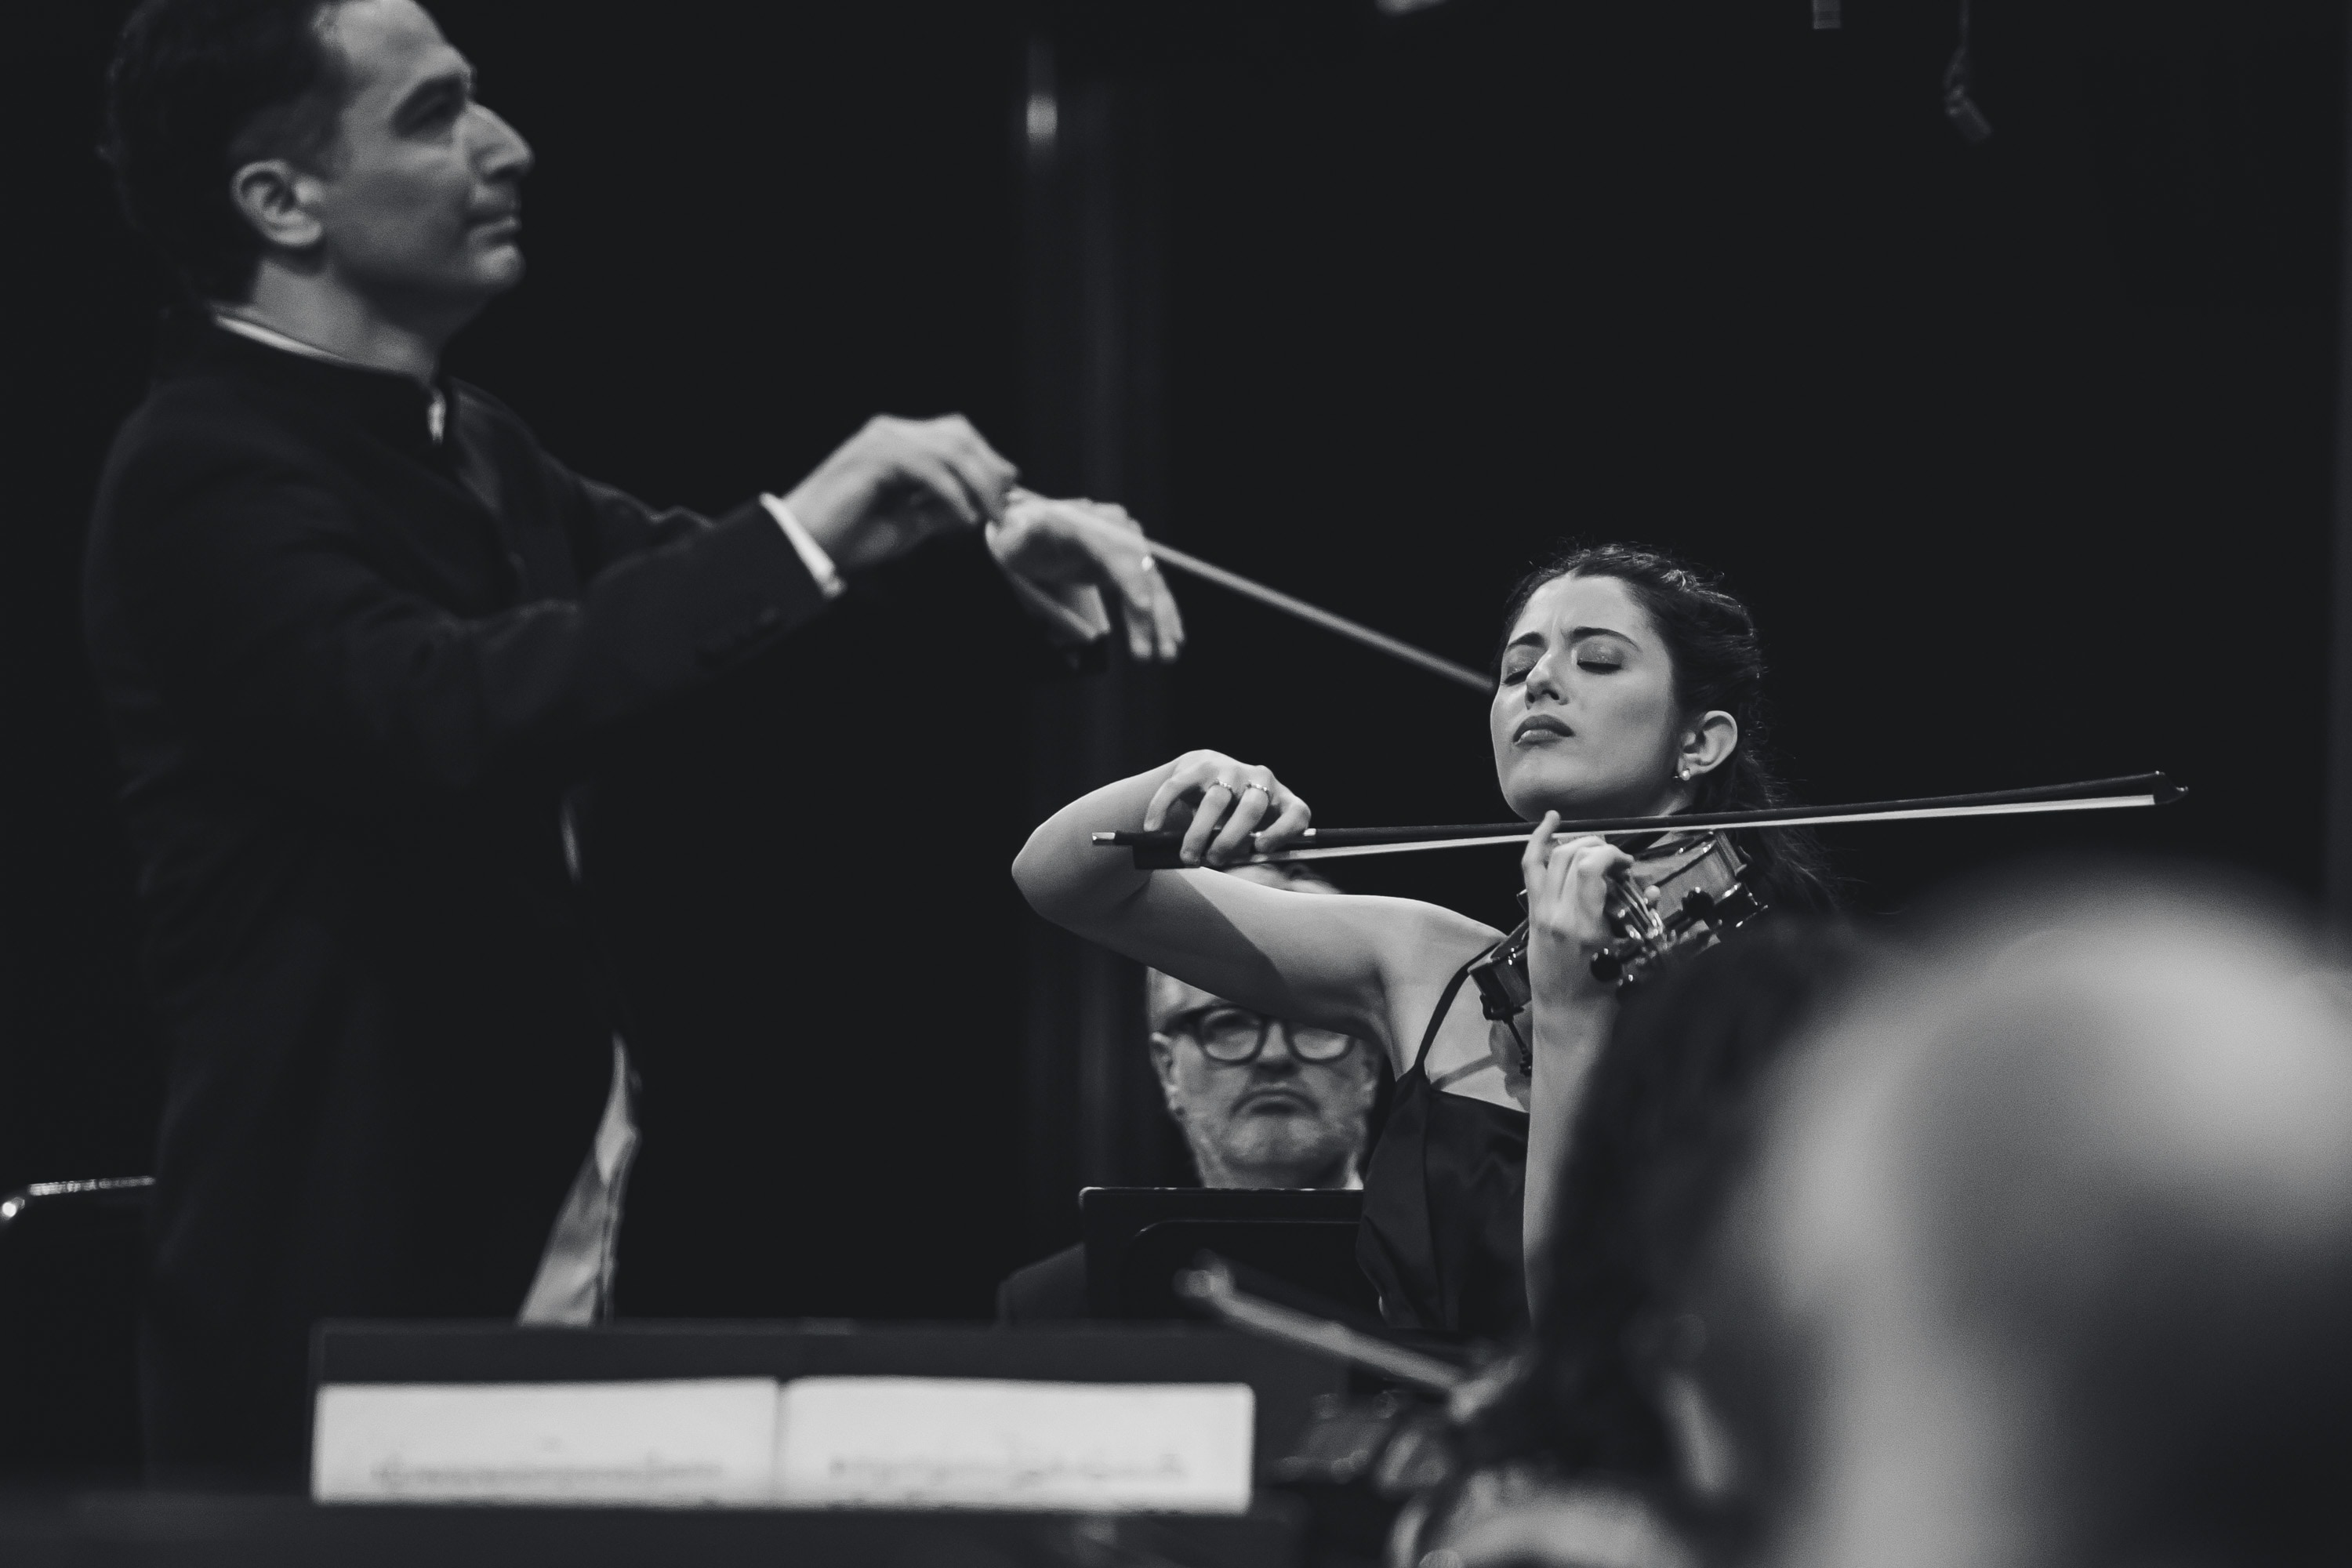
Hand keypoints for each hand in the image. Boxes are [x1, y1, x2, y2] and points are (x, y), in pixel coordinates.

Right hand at [783, 414, 1018, 574]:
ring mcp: (882, 439)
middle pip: (959, 435)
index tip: (1009, 492)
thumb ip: (943, 508)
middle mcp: (891, 431)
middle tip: (1005, 507)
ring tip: (990, 517)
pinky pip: (928, 468)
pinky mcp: (874, 456)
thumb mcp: (911, 522)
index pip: (956, 435)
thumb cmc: (852, 537)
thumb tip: (983, 505)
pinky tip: (964, 518)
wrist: (807, 545)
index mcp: (899, 440)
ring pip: (949, 450)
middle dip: (989, 470)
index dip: (988, 460)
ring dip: (978, 485)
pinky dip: (952, 494)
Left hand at [990, 489, 1184, 661]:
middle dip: (1152, 610)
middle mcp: (1113, 527)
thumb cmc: (1018, 540)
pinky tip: (1173, 639)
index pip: (1116, 548)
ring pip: (1150, 584)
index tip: (1142, 606)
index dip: (1131, 577)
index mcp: (1085, 520)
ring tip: (1167, 654)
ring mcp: (1124, 544)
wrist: (1025, 532)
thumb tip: (1037, 543)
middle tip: (1150, 649)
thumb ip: (1029, 542)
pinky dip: (1160, 616)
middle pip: (1141, 569)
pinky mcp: (1127, 563)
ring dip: (1161, 620)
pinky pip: (1149, 591)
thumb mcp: (1016, 541)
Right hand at [1142, 750, 1311, 866]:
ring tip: (1187, 857)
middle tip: (1213, 860)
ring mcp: (1229, 768)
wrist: (1205, 777)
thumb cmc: (1231, 817)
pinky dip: (1163, 808)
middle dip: (1232, 839)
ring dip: (1199, 833)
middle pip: (1252, 807)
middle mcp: (1260, 780)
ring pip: (1216, 800)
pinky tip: (1153, 828)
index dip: (1284, 832)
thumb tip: (1234, 869)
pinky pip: (1178, 786)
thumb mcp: (1248, 831)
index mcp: (1281, 799)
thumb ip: (1247, 849)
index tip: (1262, 848)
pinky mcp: (1198, 764)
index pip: (1297, 813)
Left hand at [1520, 814, 1637, 1009]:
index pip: (1589, 867)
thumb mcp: (1625, 955)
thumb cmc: (1600, 995)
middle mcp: (1555, 915)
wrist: (1568, 1018)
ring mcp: (1540, 913)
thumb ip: (1635, 917)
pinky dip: (1538, 842)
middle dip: (1599, 848)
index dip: (1611, 855)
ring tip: (1597, 849)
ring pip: (1551, 856)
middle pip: (1571, 856)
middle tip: (1618, 863)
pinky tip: (1550, 822)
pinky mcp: (1532, 915)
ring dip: (1577, 844)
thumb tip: (1647, 890)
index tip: (1626, 864)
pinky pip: (1531, 868)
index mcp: (1580, 927)